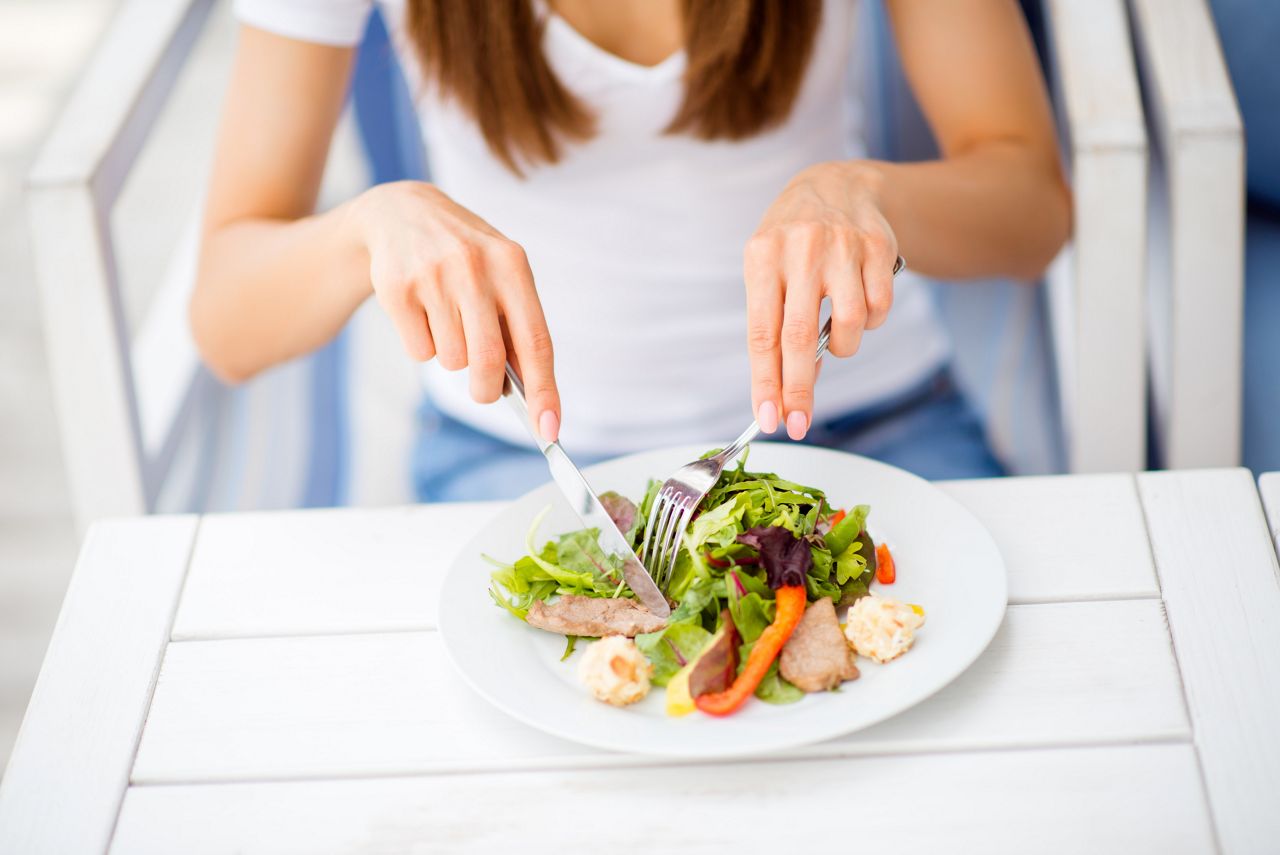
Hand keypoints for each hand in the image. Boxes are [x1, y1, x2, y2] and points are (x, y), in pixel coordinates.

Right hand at [351, 181, 559, 440]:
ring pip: (451, 361)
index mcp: (513, 264)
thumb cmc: (466, 259)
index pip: (536, 342)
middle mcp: (474, 266)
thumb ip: (518, 326)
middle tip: (485, 391)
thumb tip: (529, 394)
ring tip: (447, 321)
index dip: (544, 392)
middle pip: (488, 361)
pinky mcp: (396, 288)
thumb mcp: (501, 275)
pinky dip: (424, 347)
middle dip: (487, 391)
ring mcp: (433, 276)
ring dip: (452, 358)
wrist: (402, 213)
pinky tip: (421, 313)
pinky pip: (419, 351)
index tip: (549, 431)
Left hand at [744, 161, 898, 439]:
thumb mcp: (768, 269)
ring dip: (842, 348)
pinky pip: (878, 309)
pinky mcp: (879, 248)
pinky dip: (869, 322)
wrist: (837, 186)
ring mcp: (843, 246)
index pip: (762, 333)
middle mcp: (802, 249)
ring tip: (835, 337)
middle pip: (799, 337)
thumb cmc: (792, 243)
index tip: (768, 419)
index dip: (766, 382)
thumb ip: (774, 322)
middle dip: (798, 390)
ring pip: (848, 326)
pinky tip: (858, 305)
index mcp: (763, 256)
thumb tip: (786, 385)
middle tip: (798, 424)